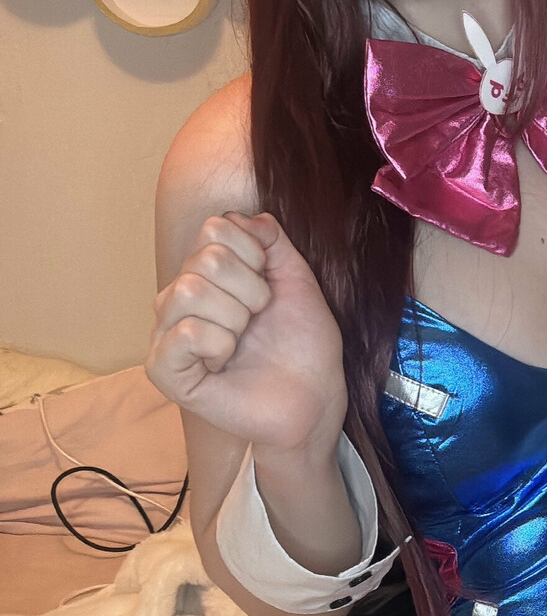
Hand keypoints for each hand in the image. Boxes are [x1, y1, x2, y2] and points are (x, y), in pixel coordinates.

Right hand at [145, 212, 347, 457]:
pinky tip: (224, 361)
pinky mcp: (165, 371)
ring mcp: (167, 334)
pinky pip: (184, 333)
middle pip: (204, 259)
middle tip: (257, 320)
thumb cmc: (302, 342)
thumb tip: (243, 218)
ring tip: (242, 341)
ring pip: (190, 291)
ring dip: (236, 318)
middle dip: (250, 290)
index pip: (215, 228)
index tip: (268, 290)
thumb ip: (269, 239)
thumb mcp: (295, 277)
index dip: (254, 255)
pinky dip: (217, 343)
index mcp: (205, 273)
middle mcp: (179, 298)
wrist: (314, 397)